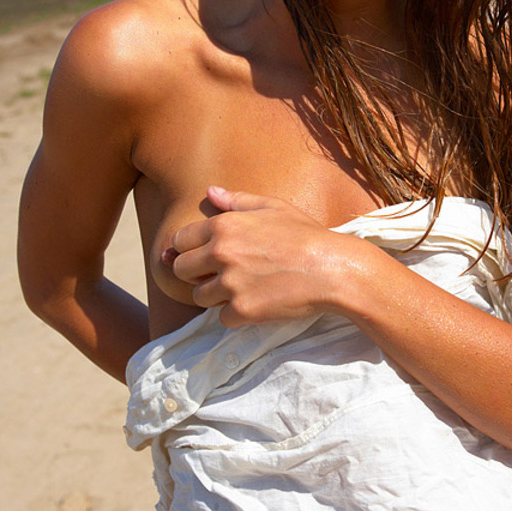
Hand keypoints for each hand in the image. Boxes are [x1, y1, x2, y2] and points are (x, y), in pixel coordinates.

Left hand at [162, 187, 347, 326]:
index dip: (189, 249)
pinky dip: (237, 315)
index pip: (179, 240)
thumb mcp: (274, 207)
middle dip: (196, 274)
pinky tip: (257, 303)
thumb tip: (210, 192)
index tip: (203, 255)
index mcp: (224, 226)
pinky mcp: (242, 310)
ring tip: (242, 288)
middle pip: (180, 270)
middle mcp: (221, 253)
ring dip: (216, 296)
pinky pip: (223, 318)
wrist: (332, 269)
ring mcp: (230, 284)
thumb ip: (237, 200)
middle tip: (218, 275)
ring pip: (200, 297)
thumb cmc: (306, 235)